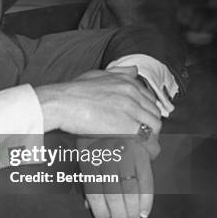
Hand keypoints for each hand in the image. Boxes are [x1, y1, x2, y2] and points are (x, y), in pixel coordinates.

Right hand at [35, 66, 161, 136]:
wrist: (61, 103)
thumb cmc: (73, 91)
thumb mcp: (98, 74)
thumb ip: (118, 72)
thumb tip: (133, 70)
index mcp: (127, 82)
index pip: (150, 99)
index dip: (146, 111)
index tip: (139, 120)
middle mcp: (132, 94)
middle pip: (155, 113)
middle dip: (149, 124)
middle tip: (138, 133)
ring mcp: (131, 110)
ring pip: (154, 127)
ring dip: (148, 136)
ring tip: (137, 142)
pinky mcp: (126, 126)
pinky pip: (145, 138)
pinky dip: (143, 144)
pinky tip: (135, 148)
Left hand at [77, 135, 159, 217]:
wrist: (105, 106)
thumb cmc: (94, 133)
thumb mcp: (84, 151)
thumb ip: (88, 179)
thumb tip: (89, 206)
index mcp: (89, 155)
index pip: (93, 187)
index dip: (99, 208)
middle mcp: (106, 153)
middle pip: (112, 189)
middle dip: (118, 213)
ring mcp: (125, 149)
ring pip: (129, 186)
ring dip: (132, 209)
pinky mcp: (141, 147)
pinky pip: (145, 175)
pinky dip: (146, 195)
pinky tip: (144, 210)